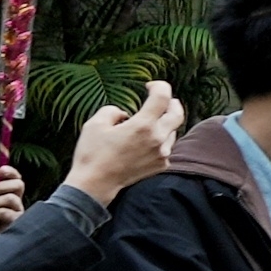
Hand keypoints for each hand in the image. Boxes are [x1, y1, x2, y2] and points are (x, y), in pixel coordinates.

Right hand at [65, 80, 177, 200]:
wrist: (95, 184)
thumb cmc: (93, 153)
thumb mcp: (95, 124)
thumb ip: (112, 110)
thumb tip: (125, 114)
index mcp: (143, 126)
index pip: (163, 97)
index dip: (159, 86)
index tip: (149, 86)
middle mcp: (158, 139)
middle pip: (178, 113)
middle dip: (172, 103)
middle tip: (163, 100)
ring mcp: (162, 154)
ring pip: (173, 131)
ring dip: (165, 123)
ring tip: (149, 122)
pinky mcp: (161, 165)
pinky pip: (167, 147)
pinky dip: (161, 140)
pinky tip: (147, 141)